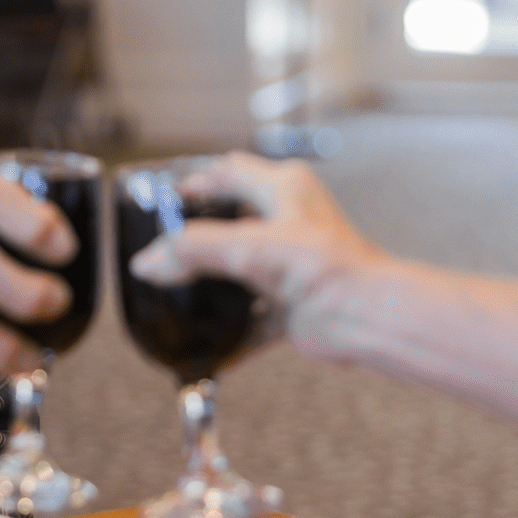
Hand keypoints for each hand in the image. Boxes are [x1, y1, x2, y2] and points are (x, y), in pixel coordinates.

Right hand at [125, 152, 382, 356]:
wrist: (366, 317)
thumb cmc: (330, 269)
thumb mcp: (249, 248)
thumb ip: (193, 251)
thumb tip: (150, 261)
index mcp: (284, 189)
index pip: (228, 172)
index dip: (195, 182)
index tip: (163, 202)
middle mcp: (288, 221)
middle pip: (230, 221)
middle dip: (198, 237)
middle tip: (165, 250)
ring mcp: (289, 264)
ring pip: (239, 269)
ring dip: (213, 284)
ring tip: (180, 292)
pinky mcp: (291, 302)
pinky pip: (252, 317)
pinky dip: (232, 331)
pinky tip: (211, 344)